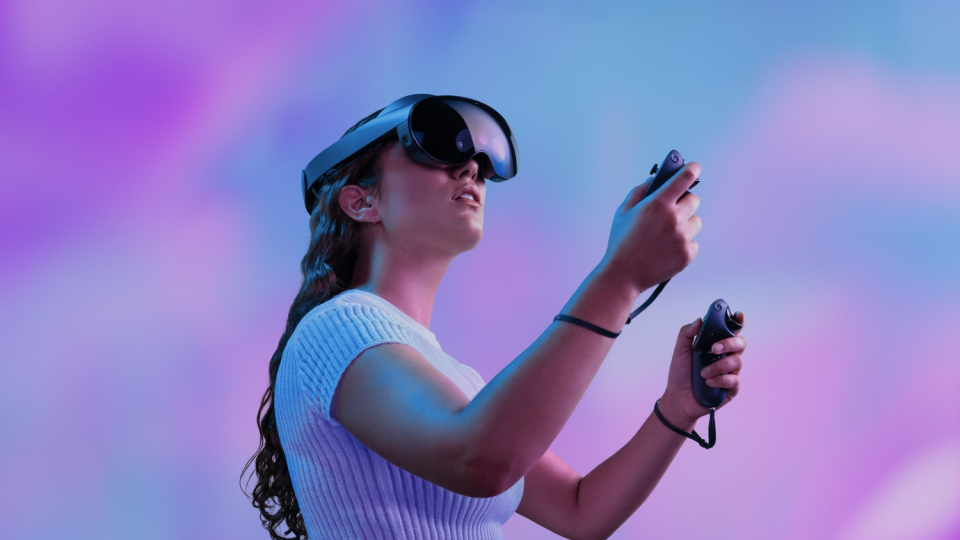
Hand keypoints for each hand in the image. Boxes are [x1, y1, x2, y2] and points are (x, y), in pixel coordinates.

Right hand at [599, 163, 701, 293]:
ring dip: (685, 224)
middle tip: (672, 210)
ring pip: (696, 222)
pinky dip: (684, 244)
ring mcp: (683, 237)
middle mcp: (674, 218)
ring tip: (667, 235)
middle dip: (684, 203)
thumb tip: (655, 179)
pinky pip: (694, 242)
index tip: (694, 168)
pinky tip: (667, 249)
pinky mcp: (688, 254)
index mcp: (658, 203)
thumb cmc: (621, 241)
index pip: (684, 178)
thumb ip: (640, 191)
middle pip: (694, 200)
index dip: (691, 170)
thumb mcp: (623, 211)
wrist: (623, 275)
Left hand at [661, 311, 745, 424]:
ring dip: (718, 366)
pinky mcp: (731, 388)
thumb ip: (687, 333)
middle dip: (729, 343)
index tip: (738, 315)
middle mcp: (726, 356)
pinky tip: (708, 383)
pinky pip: (734, 380)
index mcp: (716, 344)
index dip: (738, 321)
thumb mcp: (680, 351)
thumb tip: (699, 320)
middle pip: (741, 343)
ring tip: (703, 373)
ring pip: (737, 361)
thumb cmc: (681, 373)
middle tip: (714, 349)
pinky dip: (720, 380)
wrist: (678, 398)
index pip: (731, 330)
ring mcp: (730, 371)